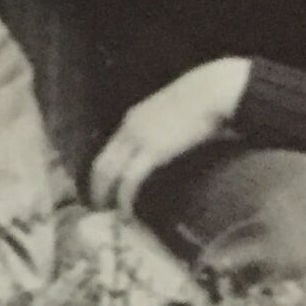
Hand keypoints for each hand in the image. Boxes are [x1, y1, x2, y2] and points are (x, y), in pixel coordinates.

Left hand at [88, 59, 249, 215]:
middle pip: (101, 162)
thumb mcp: (171, 116)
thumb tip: (165, 151)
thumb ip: (162, 132)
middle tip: (96, 208)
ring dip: (106, 195)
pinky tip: (126, 211)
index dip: (101, 172)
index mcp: (132, 119)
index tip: (101, 189)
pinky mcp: (153, 151)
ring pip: (110, 171)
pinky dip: (125, 197)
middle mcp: (129, 128)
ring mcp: (139, 138)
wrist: (210, 91)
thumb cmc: (198, 102)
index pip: (107, 150)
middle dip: (96, 186)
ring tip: (107, 214)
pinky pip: (131, 178)